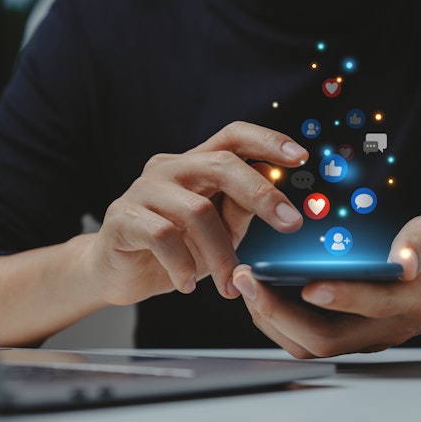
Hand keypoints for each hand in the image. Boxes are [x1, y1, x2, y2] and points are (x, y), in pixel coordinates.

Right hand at [85, 121, 308, 305]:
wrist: (118, 273)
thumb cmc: (176, 249)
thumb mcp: (219, 233)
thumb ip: (240, 210)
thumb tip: (275, 190)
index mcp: (197, 164)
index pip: (234, 136)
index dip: (268, 140)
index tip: (301, 156)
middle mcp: (170, 168)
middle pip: (221, 164)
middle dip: (262, 194)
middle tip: (291, 224)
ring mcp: (143, 189)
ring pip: (197, 211)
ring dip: (220, 253)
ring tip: (228, 285)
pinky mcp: (122, 217)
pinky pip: (162, 236)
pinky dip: (182, 265)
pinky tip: (187, 285)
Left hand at [232, 214, 420, 357]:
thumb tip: (403, 258)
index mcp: (411, 302)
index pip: (374, 306)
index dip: (341, 297)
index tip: (307, 283)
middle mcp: (384, 328)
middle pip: (326, 339)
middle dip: (280, 313)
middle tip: (248, 280)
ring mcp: (365, 337)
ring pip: (310, 345)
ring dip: (272, 319)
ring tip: (246, 285)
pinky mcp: (350, 336)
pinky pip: (308, 339)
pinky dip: (278, 321)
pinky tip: (261, 294)